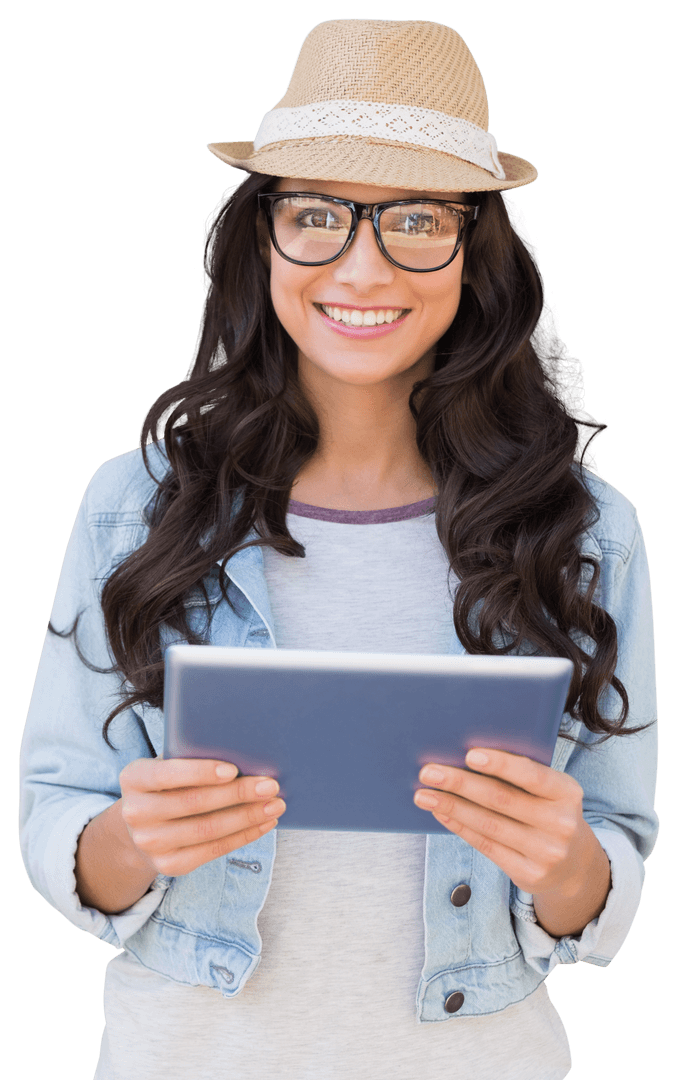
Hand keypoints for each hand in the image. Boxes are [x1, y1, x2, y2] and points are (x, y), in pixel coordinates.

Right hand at [119, 757, 286, 876]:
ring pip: (207, 830)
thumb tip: (243, 751)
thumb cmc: (168, 784)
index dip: (201, 772)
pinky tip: (264, 824)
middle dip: (237, 794)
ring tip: (274, 805)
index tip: (233, 769)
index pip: (167, 774)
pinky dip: (243, 836)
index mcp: (134, 778)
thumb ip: (191, 757)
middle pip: (194, 803)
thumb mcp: (169, 765)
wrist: (143, 827)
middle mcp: (135, 813)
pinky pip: (213, 850)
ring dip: (247, 817)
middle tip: (270, 785)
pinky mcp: (168, 865)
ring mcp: (150, 843)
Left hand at [413, 748, 596, 898]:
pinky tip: (441, 812)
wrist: (574, 865)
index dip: (501, 764)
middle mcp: (561, 823)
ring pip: (489, 824)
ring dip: (451, 806)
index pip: (532, 775)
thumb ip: (521, 776)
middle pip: (502, 799)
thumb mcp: (550, 792)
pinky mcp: (529, 874)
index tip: (468, 754)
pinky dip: (460, 826)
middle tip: (428, 772)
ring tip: (423, 794)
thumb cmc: (549, 812)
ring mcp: (546, 852)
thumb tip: (465, 758)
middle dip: (460, 783)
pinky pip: (486, 845)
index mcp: (568, 792)